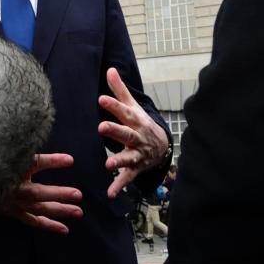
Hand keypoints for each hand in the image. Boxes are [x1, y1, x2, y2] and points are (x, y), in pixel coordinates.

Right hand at [0, 153, 82, 234]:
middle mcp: (13, 190)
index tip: (69, 160)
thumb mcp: (14, 158)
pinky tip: (64, 228)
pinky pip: (33, 221)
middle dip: (58, 194)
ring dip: (58, 211)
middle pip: (38, 193)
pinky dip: (48, 224)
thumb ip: (41, 159)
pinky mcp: (13, 212)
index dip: (52, 161)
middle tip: (78, 195)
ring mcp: (14, 204)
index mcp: (12, 172)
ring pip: (38, 209)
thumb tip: (69, 159)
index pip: (36, 163)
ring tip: (78, 212)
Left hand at [98, 67, 168, 198]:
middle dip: (115, 130)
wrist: (162, 146)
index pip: (124, 111)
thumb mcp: (132, 107)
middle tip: (102, 127)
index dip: (113, 104)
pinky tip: (110, 193)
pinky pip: (127, 178)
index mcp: (135, 120)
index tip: (101, 98)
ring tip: (108, 164)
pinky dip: (119, 186)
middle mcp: (137, 137)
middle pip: (126, 133)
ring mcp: (137, 154)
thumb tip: (110, 69)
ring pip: (128, 157)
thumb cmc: (140, 124)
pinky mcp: (135, 168)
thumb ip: (119, 90)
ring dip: (119, 160)